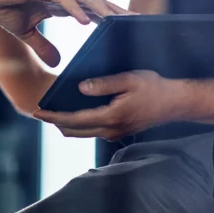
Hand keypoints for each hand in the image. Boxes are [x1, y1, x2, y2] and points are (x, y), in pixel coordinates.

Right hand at [0, 0, 127, 66]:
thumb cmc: (3, 5)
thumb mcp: (25, 32)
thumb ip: (42, 45)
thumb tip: (58, 61)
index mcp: (60, 3)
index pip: (91, 10)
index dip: (109, 18)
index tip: (127, 29)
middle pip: (94, 2)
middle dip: (115, 12)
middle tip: (137, 22)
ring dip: (102, 8)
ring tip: (119, 20)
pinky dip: (76, 8)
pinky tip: (87, 20)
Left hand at [33, 70, 190, 140]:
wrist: (176, 103)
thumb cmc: (154, 87)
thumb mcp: (129, 79)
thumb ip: (103, 84)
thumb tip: (80, 87)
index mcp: (111, 117)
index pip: (73, 119)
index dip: (53, 116)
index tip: (37, 112)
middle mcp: (111, 129)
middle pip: (74, 131)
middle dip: (55, 122)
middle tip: (39, 112)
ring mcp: (116, 133)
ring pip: (83, 133)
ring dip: (66, 124)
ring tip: (53, 112)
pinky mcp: (120, 131)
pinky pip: (93, 131)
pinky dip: (79, 124)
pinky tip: (75, 113)